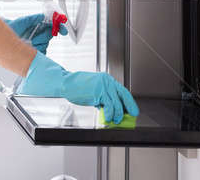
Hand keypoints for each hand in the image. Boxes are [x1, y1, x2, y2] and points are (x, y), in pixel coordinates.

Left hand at [4, 14, 67, 53]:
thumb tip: (43, 16)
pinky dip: (37, 50)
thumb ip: (35, 18)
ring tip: (28, 42)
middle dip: (43, 36)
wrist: (3, 38)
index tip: (63, 31)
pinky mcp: (36, 52)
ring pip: (45, 44)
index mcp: (39, 26)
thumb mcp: (24, 21)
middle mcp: (40, 34)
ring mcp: (38, 43)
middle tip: (35, 37)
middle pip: (49, 36)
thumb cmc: (13, 27)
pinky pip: (42, 52)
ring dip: (37, 43)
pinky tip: (30, 48)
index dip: (60, 28)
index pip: (53, 26)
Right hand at [19, 52, 138, 123]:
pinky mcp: (98, 92)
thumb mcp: (94, 91)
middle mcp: (107, 82)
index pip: (123, 91)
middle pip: (123, 96)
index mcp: (107, 80)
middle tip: (130, 116)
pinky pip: (108, 105)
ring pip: (116, 102)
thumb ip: (104, 98)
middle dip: (128, 107)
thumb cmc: (78, 87)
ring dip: (117, 114)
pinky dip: (109, 114)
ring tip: (116, 120)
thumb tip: (112, 110)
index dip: (129, 101)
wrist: (66, 83)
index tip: (133, 109)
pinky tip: (108, 118)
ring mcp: (103, 86)